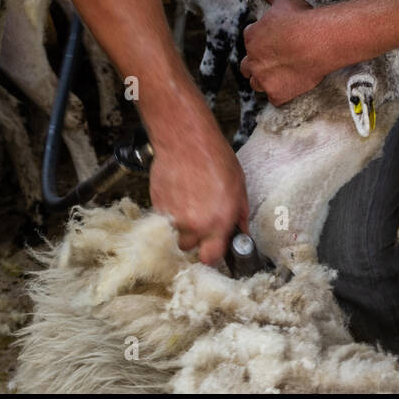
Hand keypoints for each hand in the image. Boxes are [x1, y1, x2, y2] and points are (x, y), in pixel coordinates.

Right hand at [147, 111, 248, 265]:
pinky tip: (179, 192)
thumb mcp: (238, 187)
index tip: (213, 247)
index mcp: (217, 222)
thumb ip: (239, 215)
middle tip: (201, 219)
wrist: (186, 141)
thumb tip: (241, 232)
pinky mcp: (157, 206)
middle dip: (195, 238)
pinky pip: (164, 219)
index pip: (210, 258)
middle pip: (189, 248)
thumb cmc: (214, 158)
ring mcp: (173, 217)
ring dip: (181, 226)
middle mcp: (194, 224)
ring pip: (175, 234)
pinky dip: (170, 211)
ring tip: (188, 203)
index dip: (211, 254)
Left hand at [240, 0, 329, 105]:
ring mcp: (264, 78)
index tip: (273, 42)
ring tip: (280, 75)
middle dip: (257, 64)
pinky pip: (275, 98)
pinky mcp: (277, 93)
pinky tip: (292, 86)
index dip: (261, 42)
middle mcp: (253, 59)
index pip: (250, 41)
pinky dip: (281, 94)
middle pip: (247, 66)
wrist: (319, 40)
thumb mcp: (284, 1)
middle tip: (274, 61)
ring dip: (264, 80)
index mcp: (252, 37)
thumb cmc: (301, 19)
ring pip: (256, 84)